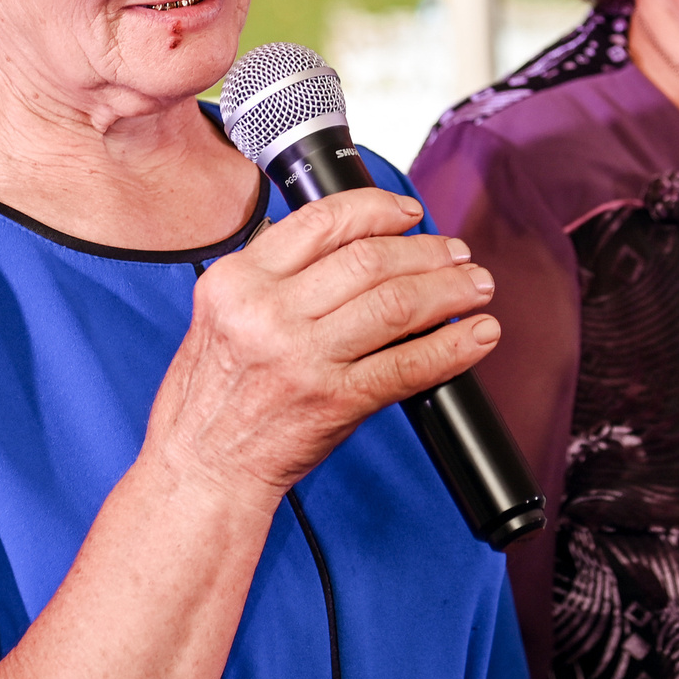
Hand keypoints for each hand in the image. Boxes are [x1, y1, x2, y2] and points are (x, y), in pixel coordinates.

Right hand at [144, 187, 498, 499]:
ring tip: (475, 286)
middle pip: (370, 259)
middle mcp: (269, 313)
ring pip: (397, 303)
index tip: (408, 213)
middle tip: (455, 252)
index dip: (379, 209)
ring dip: (449, 290)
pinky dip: (452, 347)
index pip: (323, 221)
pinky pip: (408, 365)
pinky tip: (477, 336)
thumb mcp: (220, 314)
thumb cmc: (210, 397)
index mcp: (238, 281)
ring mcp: (303, 358)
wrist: (202, 469)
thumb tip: (350, 244)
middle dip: (426, 250)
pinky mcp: (334, 401)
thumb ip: (273, 276)